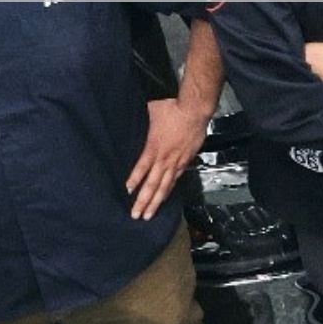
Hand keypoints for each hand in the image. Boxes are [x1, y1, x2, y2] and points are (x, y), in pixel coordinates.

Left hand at [126, 97, 209, 219]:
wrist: (195, 110)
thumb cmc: (172, 108)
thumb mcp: (150, 112)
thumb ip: (140, 121)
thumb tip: (129, 117)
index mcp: (153, 147)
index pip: (141, 168)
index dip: (134, 180)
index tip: (128, 191)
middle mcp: (164, 158)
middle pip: (152, 184)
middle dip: (143, 201)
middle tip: (136, 215)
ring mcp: (176, 162)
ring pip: (165, 186)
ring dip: (156, 202)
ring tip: (149, 214)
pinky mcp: (186, 161)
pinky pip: (176, 179)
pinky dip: (169, 190)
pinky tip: (164, 198)